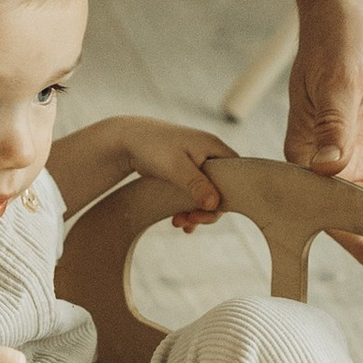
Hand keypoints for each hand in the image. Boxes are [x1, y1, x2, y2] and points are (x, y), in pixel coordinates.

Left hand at [110, 118, 232, 228]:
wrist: (126, 139)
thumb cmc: (152, 146)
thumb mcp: (175, 166)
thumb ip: (196, 184)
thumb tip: (214, 204)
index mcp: (213, 147)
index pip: (236, 175)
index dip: (228, 197)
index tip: (206, 212)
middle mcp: (209, 154)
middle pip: (221, 189)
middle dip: (207, 209)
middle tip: (190, 221)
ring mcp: (197, 163)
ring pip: (207, 194)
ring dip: (195, 211)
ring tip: (178, 223)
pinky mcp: (185, 172)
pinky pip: (194, 193)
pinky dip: (188, 208)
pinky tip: (179, 221)